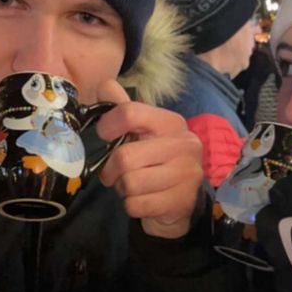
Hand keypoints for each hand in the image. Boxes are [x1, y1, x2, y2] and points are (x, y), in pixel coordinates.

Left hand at [96, 79, 203, 237]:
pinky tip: (144, 200)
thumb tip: (104, 85)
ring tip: (134, 186)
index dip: (107, 126)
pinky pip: (137, 205)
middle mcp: (184, 144)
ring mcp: (186, 174)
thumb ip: (123, 109)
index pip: (130, 113)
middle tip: (116, 173)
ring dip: (123, 189)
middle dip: (112, 170)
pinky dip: (132, 205)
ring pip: (130, 183)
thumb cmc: (157, 161)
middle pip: (124, 157)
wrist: (183, 200)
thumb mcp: (143, 132)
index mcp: (172, 122)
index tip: (105, 136)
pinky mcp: (182, 201)